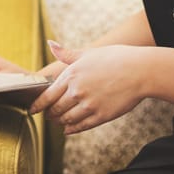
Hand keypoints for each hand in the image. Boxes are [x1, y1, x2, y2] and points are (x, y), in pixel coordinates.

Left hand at [30, 41, 146, 133]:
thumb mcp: (89, 53)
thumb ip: (67, 53)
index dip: (38, 105)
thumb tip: (50, 44)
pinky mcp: (101, 116)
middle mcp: (77, 91)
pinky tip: (69, 130)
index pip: (48, 95)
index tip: (32, 110)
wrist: (140, 70)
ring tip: (59, 122)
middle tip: (48, 116)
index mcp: (72, 74)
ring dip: (60, 122)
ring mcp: (89, 105)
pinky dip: (72, 129)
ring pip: (67, 120)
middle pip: (56, 110)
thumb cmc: (115, 58)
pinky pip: (81, 126)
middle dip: (49, 114)